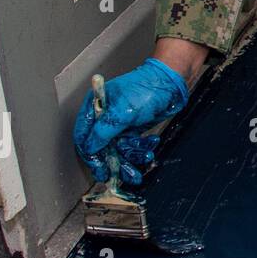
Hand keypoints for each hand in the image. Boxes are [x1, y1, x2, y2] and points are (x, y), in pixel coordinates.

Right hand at [73, 58, 188, 184]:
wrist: (172, 82)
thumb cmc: (147, 88)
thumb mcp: (123, 111)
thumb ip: (104, 131)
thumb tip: (89, 148)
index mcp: (96, 107)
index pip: (84, 137)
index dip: (91, 155)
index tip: (100, 169)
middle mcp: (105, 117)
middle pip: (102, 148)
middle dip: (114, 162)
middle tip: (123, 174)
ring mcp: (120, 124)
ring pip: (119, 150)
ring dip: (132, 157)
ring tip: (146, 156)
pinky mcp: (133, 128)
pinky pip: (132, 146)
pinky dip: (142, 149)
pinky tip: (151, 144)